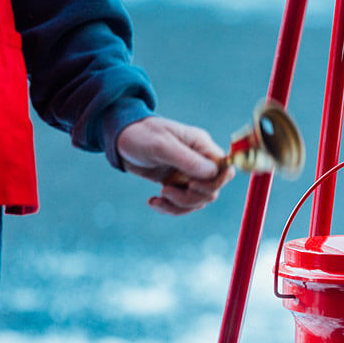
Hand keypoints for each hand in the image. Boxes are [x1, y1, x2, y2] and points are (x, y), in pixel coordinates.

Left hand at [117, 116, 234, 214]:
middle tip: (167, 190)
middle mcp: (199, 160)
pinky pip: (184, 204)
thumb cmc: (140, 134)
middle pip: (213, 190)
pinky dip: (170, 208)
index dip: (214, 183)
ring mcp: (189, 173)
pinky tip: (153, 202)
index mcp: (201, 146)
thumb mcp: (161, 145)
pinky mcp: (178, 183)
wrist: (120, 139)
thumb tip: (212, 173)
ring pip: (199, 200)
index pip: (224, 169)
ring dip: (179, 205)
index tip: (192, 185)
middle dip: (191, 197)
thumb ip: (187, 159)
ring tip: (159, 195)